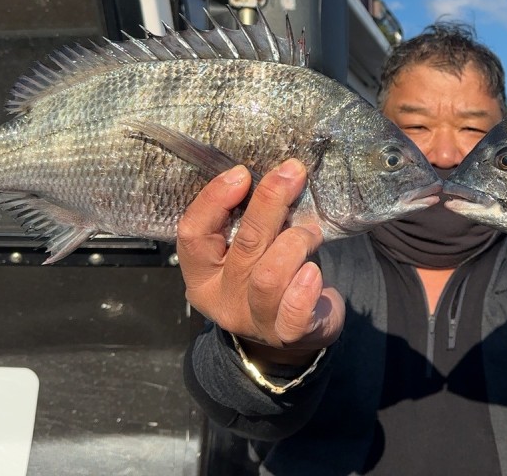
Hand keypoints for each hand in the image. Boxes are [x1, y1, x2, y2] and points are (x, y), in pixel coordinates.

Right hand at [177, 159, 343, 365]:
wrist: (292, 333)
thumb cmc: (270, 274)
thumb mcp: (250, 249)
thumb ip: (251, 220)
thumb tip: (275, 173)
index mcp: (202, 274)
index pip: (192, 234)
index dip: (214, 200)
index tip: (242, 173)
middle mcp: (222, 298)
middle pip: (243, 245)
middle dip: (269, 202)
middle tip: (293, 173)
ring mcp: (253, 319)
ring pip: (269, 275)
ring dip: (296, 242)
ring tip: (311, 233)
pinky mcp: (287, 334)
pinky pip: (293, 311)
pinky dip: (305, 287)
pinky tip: (313, 272)